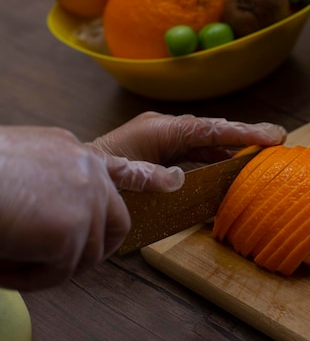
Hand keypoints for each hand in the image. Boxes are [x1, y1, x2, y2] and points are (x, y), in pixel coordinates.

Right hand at [0, 126, 180, 290]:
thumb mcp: (16, 162)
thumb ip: (47, 183)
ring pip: (84, 253)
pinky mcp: (73, 228)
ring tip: (8, 255)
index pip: (119, 168)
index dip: (147, 178)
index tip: (173, 180)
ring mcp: (86, 197)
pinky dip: (30, 278)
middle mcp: (88, 170)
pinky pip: (60, 271)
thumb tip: (49, 214)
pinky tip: (6, 263)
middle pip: (115, 220)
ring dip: (46, 266)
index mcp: (70, 152)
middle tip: (58, 262)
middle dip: (95, 248)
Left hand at [89, 111, 287, 165]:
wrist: (75, 179)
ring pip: (207, 139)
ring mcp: (163, 138)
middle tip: (279, 137)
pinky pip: (196, 150)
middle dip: (246, 133)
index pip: (210, 129)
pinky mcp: (162, 150)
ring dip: (234, 143)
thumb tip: (182, 179)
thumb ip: (153, 176)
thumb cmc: (97, 181)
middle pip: (213, 129)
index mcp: (159, 130)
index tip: (272, 136)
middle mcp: (164, 128)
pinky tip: (232, 163)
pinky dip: (217, 154)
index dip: (243, 132)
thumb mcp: (123, 179)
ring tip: (264, 148)